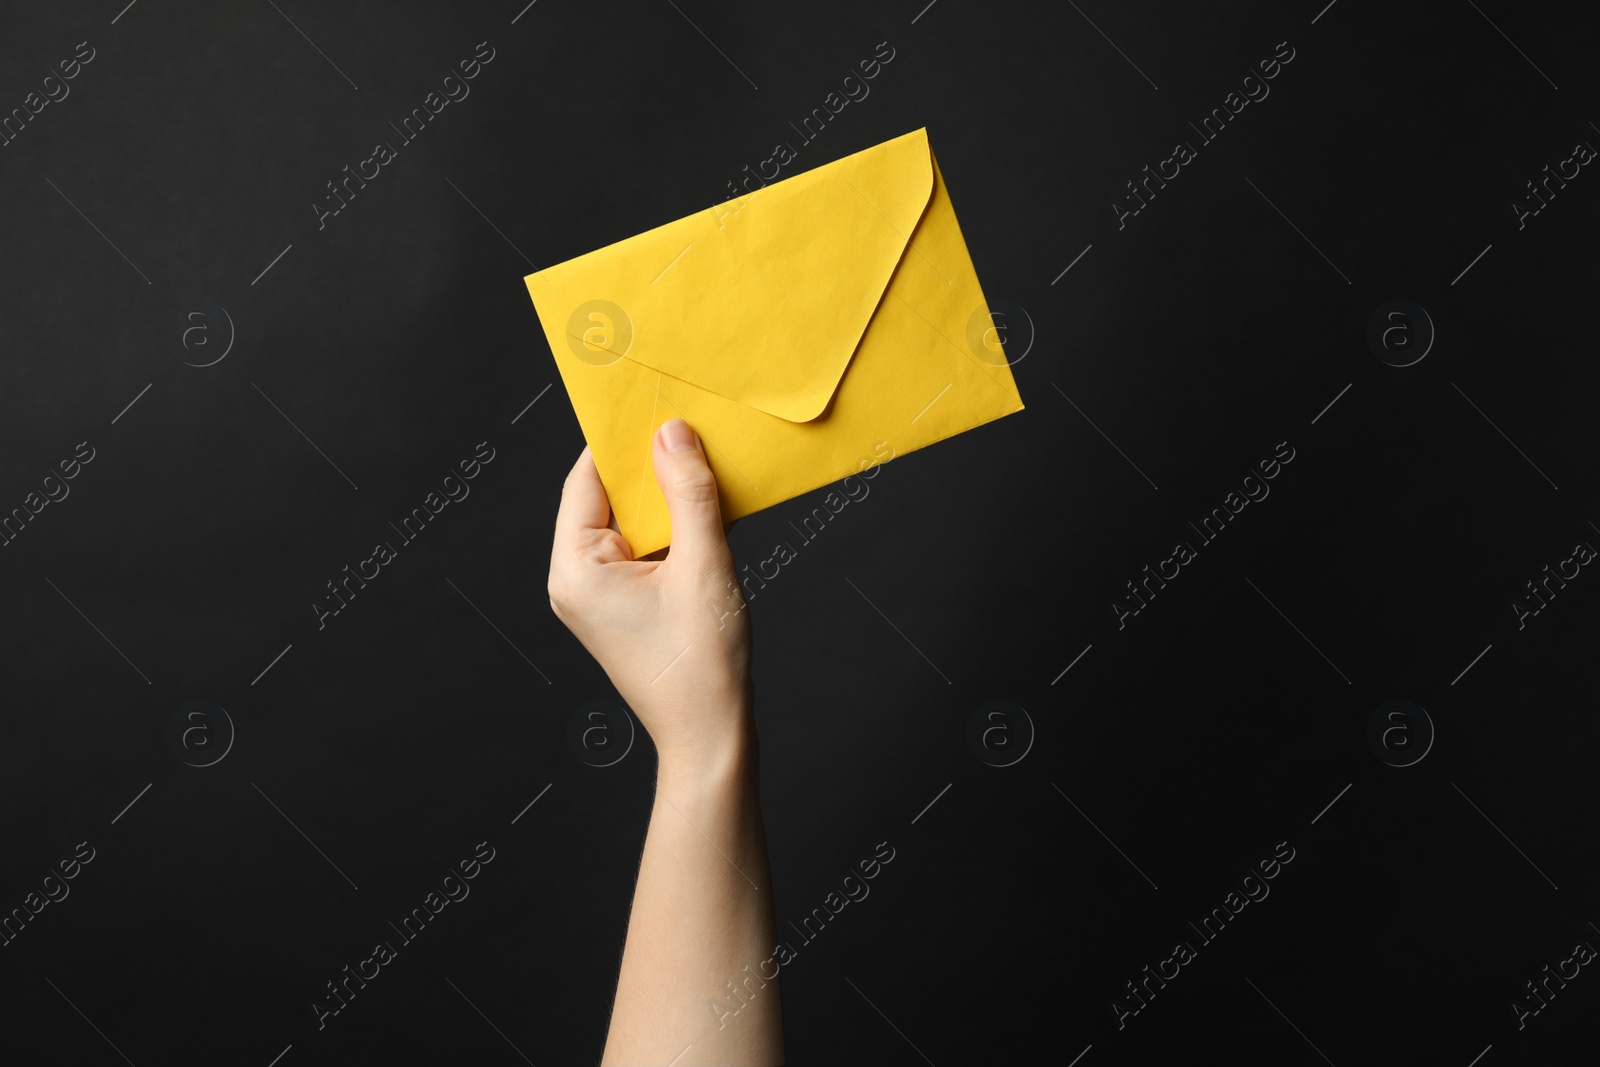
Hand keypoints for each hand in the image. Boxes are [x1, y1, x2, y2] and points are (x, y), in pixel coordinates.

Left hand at [548, 418, 751, 775]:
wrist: (711, 735)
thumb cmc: (701, 663)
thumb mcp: (703, 564)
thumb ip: (688, 493)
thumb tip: (672, 432)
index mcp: (576, 569)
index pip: (586, 479)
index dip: (618, 439)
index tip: (650, 402)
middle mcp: (575, 580)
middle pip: (606, 497)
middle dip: (647, 465)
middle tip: (687, 426)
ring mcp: (597, 595)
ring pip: (630, 521)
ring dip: (665, 496)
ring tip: (703, 464)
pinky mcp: (623, 605)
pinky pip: (643, 547)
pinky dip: (672, 527)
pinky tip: (707, 509)